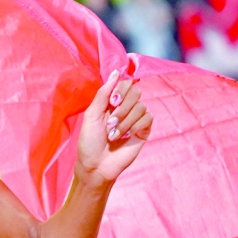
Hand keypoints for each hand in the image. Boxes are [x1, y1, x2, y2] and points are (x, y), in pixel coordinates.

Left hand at [76, 70, 153, 185]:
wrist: (96, 165)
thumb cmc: (89, 141)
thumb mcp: (92, 115)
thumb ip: (103, 93)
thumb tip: (116, 72)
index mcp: (111, 102)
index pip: (125, 83)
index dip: (121, 88)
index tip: (112, 101)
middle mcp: (125, 108)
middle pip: (135, 92)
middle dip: (122, 107)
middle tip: (110, 122)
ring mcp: (135, 119)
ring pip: (141, 106)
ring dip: (125, 121)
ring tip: (113, 135)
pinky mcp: (144, 130)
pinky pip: (148, 118)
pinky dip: (135, 127)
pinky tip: (125, 137)